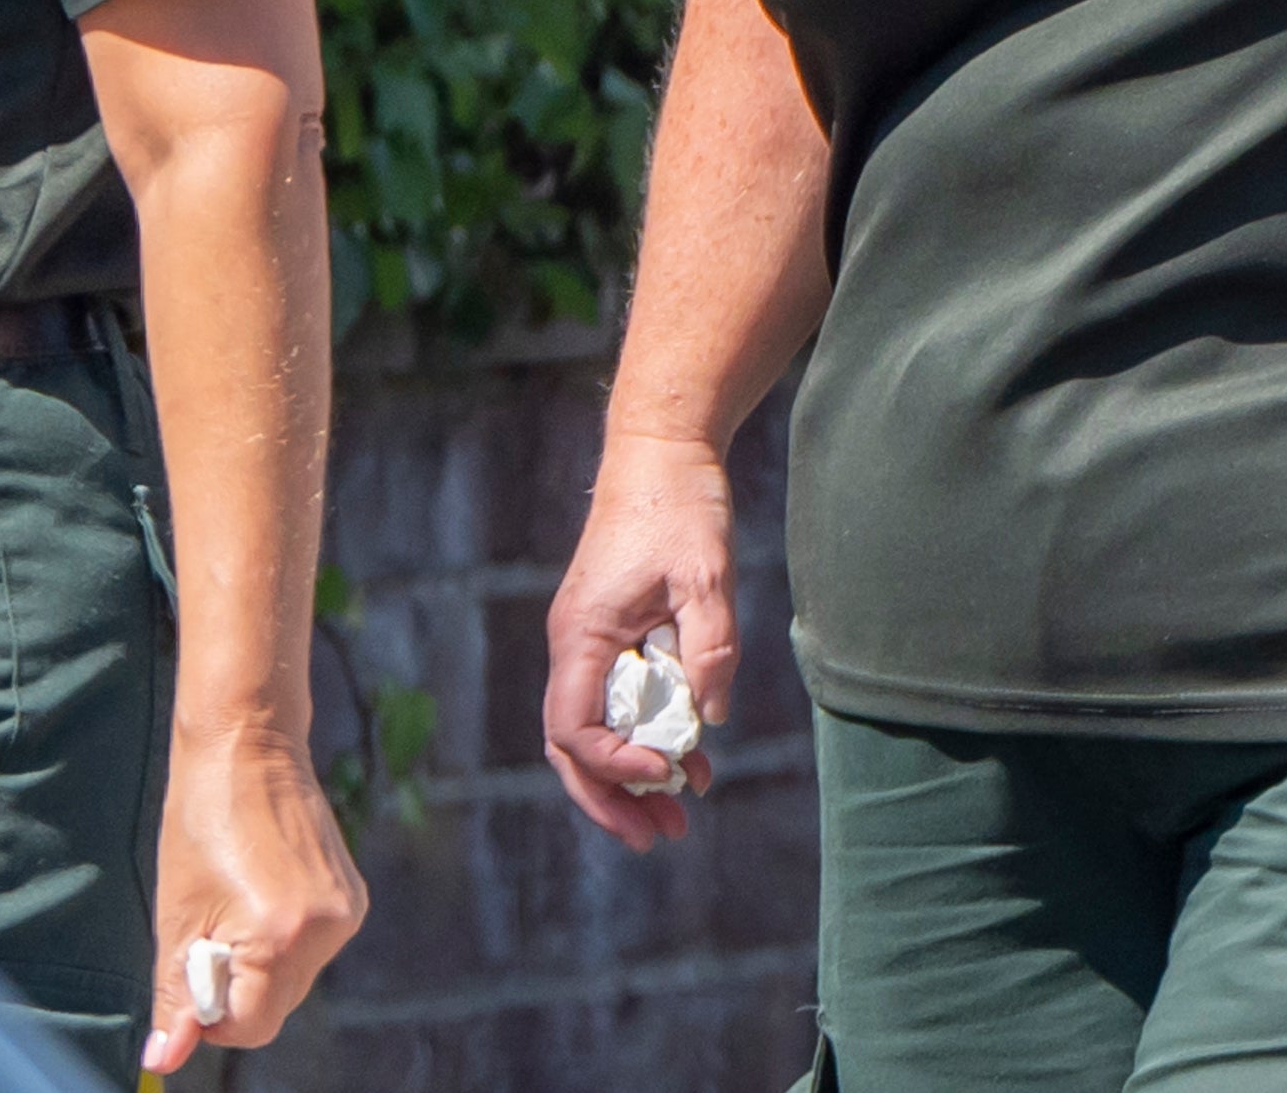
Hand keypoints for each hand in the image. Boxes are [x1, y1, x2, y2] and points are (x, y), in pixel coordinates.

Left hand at [136, 717, 366, 1072]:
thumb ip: (177, 996)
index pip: (250, 1027)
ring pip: (293, 980)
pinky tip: (264, 891)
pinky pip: (311, 949)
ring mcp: (348, 912)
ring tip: (237, 901)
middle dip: (236, 986)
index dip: (210, 1015)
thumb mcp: (178, 919)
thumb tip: (165, 1059)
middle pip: (275, 1007)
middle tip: (210, 925)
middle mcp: (328, 930)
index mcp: (282, 937)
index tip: (194, 966)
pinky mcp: (353, 897)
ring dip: (259, 963)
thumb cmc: (202, 825)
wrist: (248, 748)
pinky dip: (282, 939)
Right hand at [543, 432, 739, 850]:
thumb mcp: (707, 574)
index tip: (663, 773)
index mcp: (581, 637)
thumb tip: (713, 719)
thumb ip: (711, 647)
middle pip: (574, 749)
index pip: (574, 730)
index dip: (613, 766)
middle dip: (613, 798)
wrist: (663, 449)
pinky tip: (691, 760)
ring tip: (679, 816)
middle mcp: (574, 648)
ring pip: (596, 732)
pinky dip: (648, 737)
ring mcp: (590, 644)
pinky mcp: (613, 636)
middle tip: (660, 837)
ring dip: (631, 778)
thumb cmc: (680, 504)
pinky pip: (620, 703)